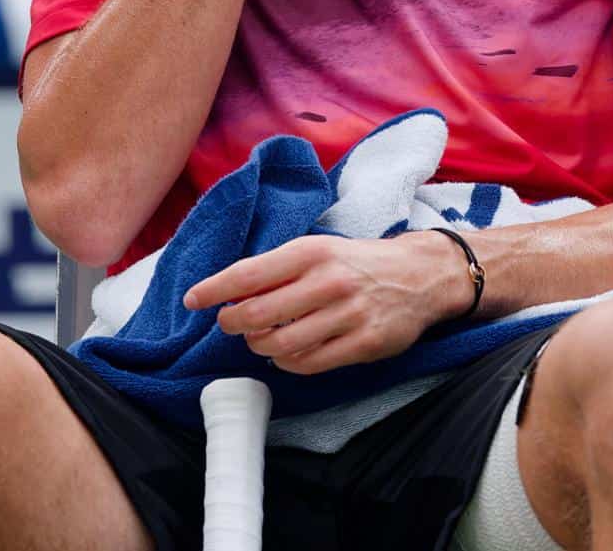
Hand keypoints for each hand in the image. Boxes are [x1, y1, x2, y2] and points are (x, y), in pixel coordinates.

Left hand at [185, 233, 474, 374]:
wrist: (420, 275)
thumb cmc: (357, 262)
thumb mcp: (319, 250)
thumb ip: (278, 269)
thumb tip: (229, 293)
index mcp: (312, 252)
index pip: (248, 274)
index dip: (214, 290)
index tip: (192, 300)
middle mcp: (328, 281)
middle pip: (257, 314)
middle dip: (233, 324)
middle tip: (229, 325)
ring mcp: (347, 314)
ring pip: (280, 343)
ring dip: (259, 346)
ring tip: (260, 339)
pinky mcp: (364, 343)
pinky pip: (309, 363)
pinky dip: (287, 362)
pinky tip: (286, 353)